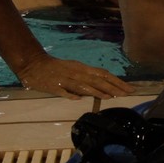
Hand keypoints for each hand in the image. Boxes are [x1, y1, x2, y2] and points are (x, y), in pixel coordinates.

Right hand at [16, 55, 135, 99]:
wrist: (33, 64)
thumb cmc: (56, 69)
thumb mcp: (75, 71)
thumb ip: (87, 80)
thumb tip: (102, 88)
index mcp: (82, 68)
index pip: (104, 74)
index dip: (117, 81)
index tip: (130, 88)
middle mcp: (77, 72)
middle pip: (98, 80)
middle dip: (114, 86)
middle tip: (128, 93)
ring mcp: (65, 79)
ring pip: (83, 85)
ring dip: (96, 91)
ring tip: (110, 97)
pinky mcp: (53, 85)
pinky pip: (63, 90)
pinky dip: (70, 94)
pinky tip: (78, 98)